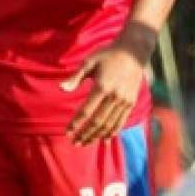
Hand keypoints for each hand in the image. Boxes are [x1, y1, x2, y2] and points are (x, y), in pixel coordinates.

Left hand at [62, 22, 155, 144]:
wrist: (133, 52)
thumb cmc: (106, 55)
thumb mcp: (88, 62)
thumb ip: (75, 77)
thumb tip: (61, 88)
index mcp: (102, 87)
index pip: (86, 111)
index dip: (76, 124)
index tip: (67, 132)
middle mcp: (115, 97)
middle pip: (98, 122)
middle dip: (86, 134)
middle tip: (75, 143)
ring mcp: (125, 101)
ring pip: (110, 125)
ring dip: (97, 136)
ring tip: (86, 142)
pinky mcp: (131, 102)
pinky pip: (121, 121)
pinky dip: (112, 132)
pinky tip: (105, 139)